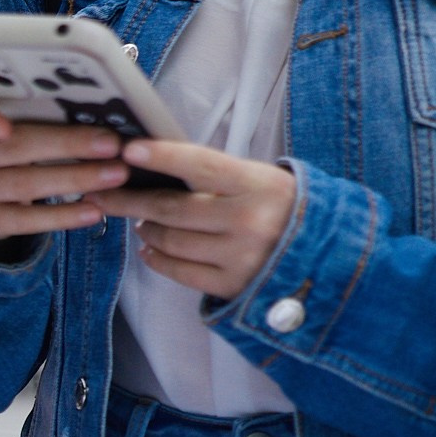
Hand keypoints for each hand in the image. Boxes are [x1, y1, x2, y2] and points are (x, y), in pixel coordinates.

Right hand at [0, 94, 129, 240]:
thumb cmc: (10, 142)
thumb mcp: (12, 121)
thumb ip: (38, 111)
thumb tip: (102, 107)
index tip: (5, 127)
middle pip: (14, 148)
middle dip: (67, 145)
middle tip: (112, 144)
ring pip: (25, 185)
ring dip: (76, 178)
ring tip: (116, 174)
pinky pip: (26, 221)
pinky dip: (63, 215)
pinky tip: (94, 210)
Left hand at [92, 142, 295, 300]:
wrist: (331, 260)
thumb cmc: (286, 211)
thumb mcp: (263, 182)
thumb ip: (220, 175)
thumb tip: (158, 164)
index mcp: (260, 185)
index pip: (200, 165)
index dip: (161, 156)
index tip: (128, 150)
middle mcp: (250, 221)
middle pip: (173, 208)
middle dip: (131, 199)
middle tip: (104, 192)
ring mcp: (240, 257)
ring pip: (172, 240)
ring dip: (146, 228)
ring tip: (140, 220)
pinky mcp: (233, 286)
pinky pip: (180, 271)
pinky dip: (157, 258)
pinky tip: (149, 248)